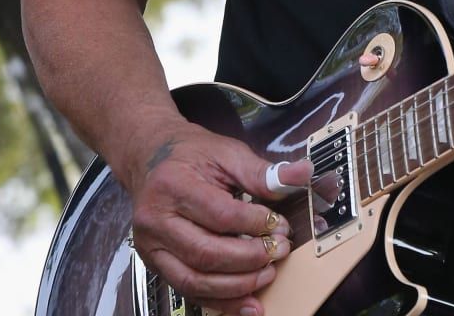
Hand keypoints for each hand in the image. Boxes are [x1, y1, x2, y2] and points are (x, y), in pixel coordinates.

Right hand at [123, 119, 312, 315]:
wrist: (152, 158)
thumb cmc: (192, 154)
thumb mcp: (228, 153)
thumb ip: (263, 171)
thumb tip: (302, 174)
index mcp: (173, 186)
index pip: (220, 215)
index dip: (255, 224)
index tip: (280, 225)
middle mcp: (156, 221)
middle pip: (206, 253)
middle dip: (249, 259)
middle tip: (279, 251)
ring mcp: (152, 248)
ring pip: (195, 280)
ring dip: (237, 286)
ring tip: (267, 276)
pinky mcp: (156, 265)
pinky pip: (189, 291)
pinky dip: (220, 302)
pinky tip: (247, 303)